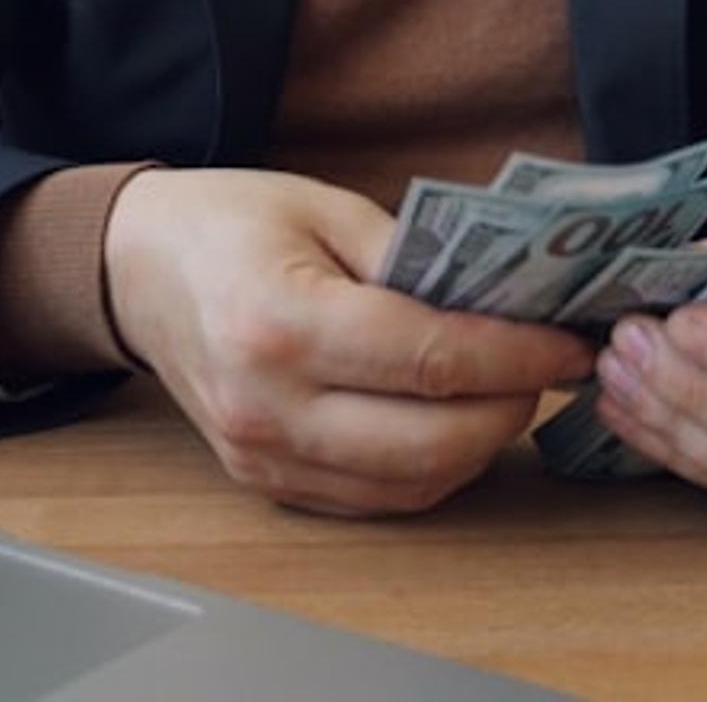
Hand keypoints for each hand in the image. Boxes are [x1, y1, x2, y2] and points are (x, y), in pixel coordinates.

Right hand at [103, 168, 598, 516]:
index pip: (431, 360)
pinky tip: (453, 421)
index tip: (570, 342)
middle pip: (432, 442)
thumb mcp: (326, 208)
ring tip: (506, 391)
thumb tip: (508, 302)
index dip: (519, 356)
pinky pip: (376, 500)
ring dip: (479, 446)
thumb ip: (416, 257)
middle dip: (511, 408)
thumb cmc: (229, 225)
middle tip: (546, 367)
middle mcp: (267, 404)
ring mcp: (262, 455)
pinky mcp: (266, 482)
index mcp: (280, 323)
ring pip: (412, 485)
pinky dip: (431, 470)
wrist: (136, 269)